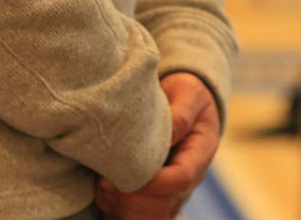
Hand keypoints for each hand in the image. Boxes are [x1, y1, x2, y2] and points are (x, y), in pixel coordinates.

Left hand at [93, 72, 219, 218]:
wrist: (187, 105)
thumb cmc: (186, 96)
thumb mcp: (189, 93)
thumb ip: (180, 113)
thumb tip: (166, 133)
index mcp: (198, 155)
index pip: (182, 179)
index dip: (154, 181)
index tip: (128, 171)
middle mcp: (186, 181)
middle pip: (162, 206)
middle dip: (130, 197)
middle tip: (105, 179)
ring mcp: (170, 194)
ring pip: (148, 218)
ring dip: (120, 206)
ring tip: (102, 184)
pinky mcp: (152, 199)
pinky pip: (134, 218)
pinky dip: (115, 211)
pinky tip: (104, 191)